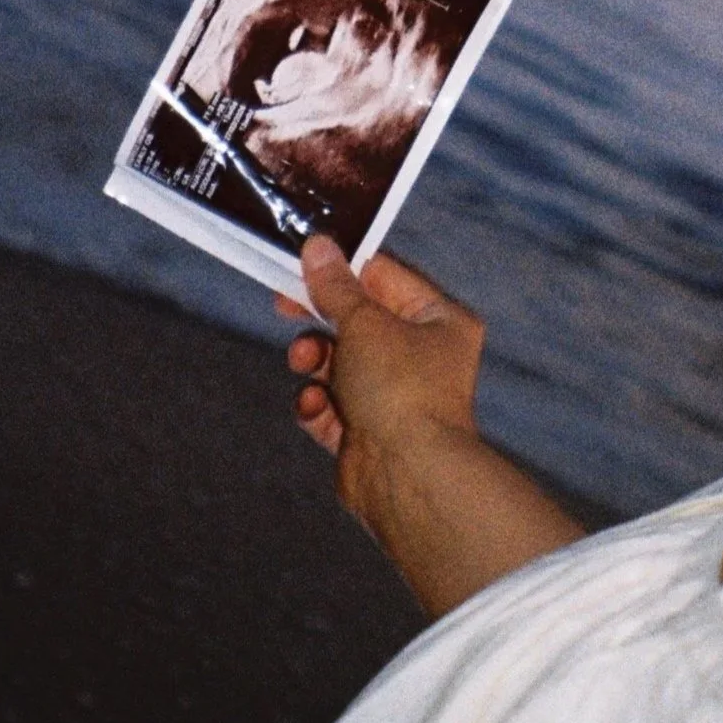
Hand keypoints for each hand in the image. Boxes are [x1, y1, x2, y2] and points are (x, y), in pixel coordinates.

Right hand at [284, 239, 486, 518]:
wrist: (406, 477)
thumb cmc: (400, 390)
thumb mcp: (364, 324)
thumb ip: (336, 287)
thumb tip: (318, 245)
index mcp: (439, 320)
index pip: (387, 279)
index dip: (344, 269)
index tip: (303, 263)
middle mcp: (422, 357)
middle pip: (359, 323)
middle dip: (321, 320)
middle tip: (283, 306)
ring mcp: (394, 398)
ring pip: (339, 365)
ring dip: (315, 362)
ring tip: (305, 364)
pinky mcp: (367, 434)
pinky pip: (332, 407)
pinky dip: (317, 405)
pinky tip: (315, 407)